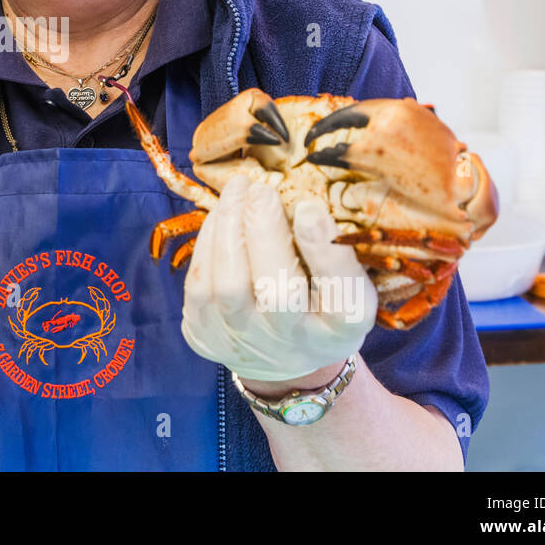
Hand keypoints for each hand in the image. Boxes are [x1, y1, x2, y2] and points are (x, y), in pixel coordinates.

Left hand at [180, 175, 376, 384]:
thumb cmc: (318, 305)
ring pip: (228, 287)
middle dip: (265, 233)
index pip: (345, 301)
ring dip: (230, 228)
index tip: (309, 209)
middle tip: (262, 189)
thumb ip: (334, 248)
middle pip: (279, 294)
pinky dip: (209, 241)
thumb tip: (306, 193)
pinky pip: (199, 285)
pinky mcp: (205, 336)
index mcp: (341, 331)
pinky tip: (221, 214)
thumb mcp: (345, 283)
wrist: (278, 354)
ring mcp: (244, 344)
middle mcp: (293, 345)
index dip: (327, 256)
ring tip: (239, 189)